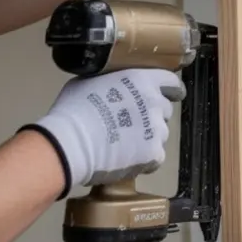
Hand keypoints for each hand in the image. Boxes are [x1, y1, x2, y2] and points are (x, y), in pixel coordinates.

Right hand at [21, 69, 183, 198]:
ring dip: (149, 138)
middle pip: (164, 110)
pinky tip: (128, 160)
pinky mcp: (154, 154)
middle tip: (132, 124)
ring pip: (160, 134)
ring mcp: (157, 130)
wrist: (70, 144)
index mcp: (142, 81)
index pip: (171, 82)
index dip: (171, 90)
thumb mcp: (88, 82)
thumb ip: (110, 82)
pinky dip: (145, 160)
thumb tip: (111, 87)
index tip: (172, 94)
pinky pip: (155, 157)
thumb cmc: (73, 110)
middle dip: (153, 115)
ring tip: (125, 145)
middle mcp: (155, 103)